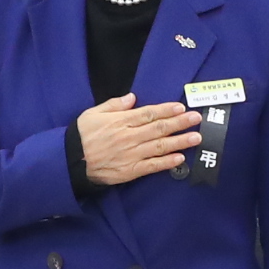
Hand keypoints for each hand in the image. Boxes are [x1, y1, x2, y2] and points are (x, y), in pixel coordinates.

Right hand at [75, 95, 201, 184]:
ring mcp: (132, 154)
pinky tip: (180, 158)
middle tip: (197, 118)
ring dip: (180, 141)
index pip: (148, 114)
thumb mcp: (92, 114)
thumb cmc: (81, 135)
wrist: (71, 161)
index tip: (181, 107)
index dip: (166, 110)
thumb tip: (132, 97)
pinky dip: (167, 162)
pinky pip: (153, 166)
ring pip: (160, 146)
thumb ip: (113, 105)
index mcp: (120, 121)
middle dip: (180, 123)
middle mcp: (129, 137)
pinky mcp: (131, 170)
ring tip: (196, 137)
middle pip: (159, 128)